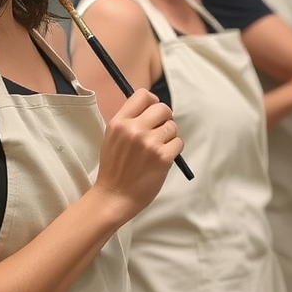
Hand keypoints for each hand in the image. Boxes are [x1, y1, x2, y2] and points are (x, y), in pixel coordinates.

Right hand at [93, 89, 181, 221]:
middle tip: (159, 132)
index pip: (143, 95)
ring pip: (172, 126)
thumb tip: (151, 106)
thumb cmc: (114, 168)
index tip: (153, 112)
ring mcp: (149, 143)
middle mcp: (134, 129)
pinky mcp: (163, 158)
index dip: (152, 101)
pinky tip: (162, 158)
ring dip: (169, 136)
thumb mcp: (112, 137)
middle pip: (162, 108)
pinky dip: (174, 150)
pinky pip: (179, 143)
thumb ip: (129, 120)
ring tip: (157, 149)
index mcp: (119, 122)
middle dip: (164, 119)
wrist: (114, 197)